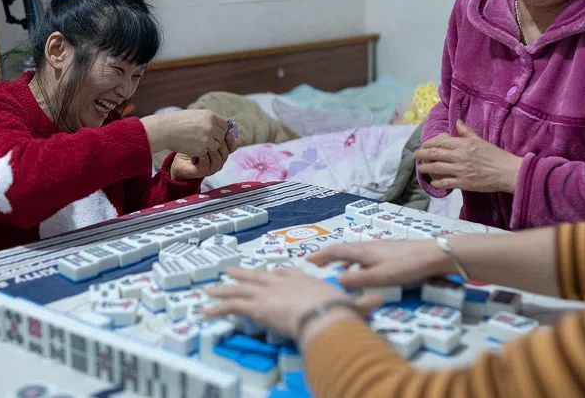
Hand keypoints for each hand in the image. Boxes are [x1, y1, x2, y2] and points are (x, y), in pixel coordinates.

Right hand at [141, 109, 228, 155]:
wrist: (166, 130)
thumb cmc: (179, 121)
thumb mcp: (196, 115)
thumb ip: (209, 120)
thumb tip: (221, 127)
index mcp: (211, 116)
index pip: (225, 125)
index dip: (220, 129)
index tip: (214, 132)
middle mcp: (211, 126)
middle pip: (221, 136)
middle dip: (214, 139)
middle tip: (203, 138)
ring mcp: (207, 138)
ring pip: (215, 146)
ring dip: (208, 146)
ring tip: (196, 141)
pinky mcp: (202, 149)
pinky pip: (206, 152)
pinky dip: (200, 151)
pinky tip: (191, 145)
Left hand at [170, 133, 236, 179]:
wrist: (179, 157)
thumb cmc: (192, 144)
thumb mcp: (204, 134)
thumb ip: (214, 129)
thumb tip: (228, 121)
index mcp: (222, 151)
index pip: (232, 146)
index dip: (230, 138)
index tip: (225, 130)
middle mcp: (220, 160)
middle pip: (226, 152)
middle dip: (221, 143)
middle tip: (214, 135)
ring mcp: (213, 166)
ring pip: (219, 158)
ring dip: (213, 149)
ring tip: (206, 142)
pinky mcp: (204, 171)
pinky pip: (208, 164)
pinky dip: (204, 157)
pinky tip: (199, 151)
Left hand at [204, 268, 380, 347]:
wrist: (323, 312)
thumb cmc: (338, 309)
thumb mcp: (353, 304)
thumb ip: (363, 302)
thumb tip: (379, 300)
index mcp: (303, 279)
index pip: (285, 272)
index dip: (276, 273)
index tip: (269, 272)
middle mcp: (282, 282)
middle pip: (257, 276)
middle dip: (243, 274)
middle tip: (229, 272)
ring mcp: (266, 292)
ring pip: (239, 289)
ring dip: (223, 291)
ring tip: (209, 292)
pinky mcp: (256, 305)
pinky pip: (231, 307)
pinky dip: (217, 309)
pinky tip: (205, 312)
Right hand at [308, 239, 450, 289]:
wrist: (434, 255)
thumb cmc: (406, 266)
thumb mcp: (380, 277)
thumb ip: (357, 281)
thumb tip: (335, 282)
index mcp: (362, 251)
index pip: (334, 251)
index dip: (319, 256)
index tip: (306, 261)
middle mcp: (368, 246)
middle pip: (343, 250)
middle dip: (328, 258)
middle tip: (316, 266)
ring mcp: (380, 249)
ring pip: (355, 254)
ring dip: (342, 262)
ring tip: (335, 271)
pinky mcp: (390, 253)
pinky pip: (365, 258)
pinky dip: (356, 264)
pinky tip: (363, 273)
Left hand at [414, 120, 522, 192]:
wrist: (508, 172)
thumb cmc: (496, 156)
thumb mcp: (481, 140)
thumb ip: (466, 132)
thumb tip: (457, 122)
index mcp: (463, 144)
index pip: (440, 142)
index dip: (428, 143)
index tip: (423, 146)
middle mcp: (459, 156)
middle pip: (434, 154)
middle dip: (422, 155)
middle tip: (415, 156)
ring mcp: (460, 170)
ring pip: (436, 168)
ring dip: (426, 168)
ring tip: (420, 168)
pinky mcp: (463, 183)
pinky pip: (445, 182)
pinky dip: (437, 182)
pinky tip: (433, 182)